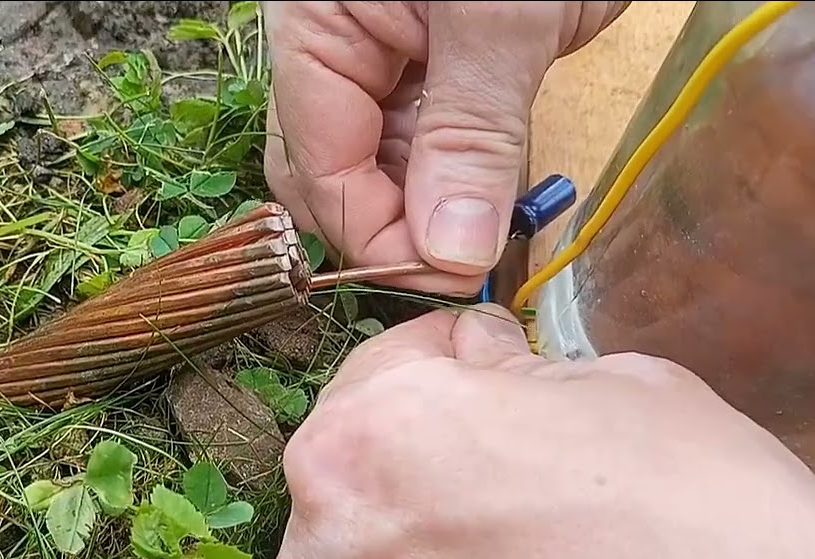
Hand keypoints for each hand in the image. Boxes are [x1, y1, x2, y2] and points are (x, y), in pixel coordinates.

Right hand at [263, 2, 626, 295]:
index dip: (374, 234)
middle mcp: (342, 52)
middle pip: (334, 176)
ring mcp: (392, 62)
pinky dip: (464, 183)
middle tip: (461, 265)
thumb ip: (468, 135)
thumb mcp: (497, 20)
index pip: (318, 165)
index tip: (443, 276)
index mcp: (317, 29)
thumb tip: (447, 251)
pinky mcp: (446, 69)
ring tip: (488, 234)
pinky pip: (433, 147)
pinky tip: (496, 201)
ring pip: (385, 171)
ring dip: (430, 213)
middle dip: (390, 229)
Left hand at [272, 305, 814, 558]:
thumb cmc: (703, 537)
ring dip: (414, 556)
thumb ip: (514, 367)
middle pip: (361, 469)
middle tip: (509, 484)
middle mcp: (326, 533)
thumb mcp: (621, 392)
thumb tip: (481, 355)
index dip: (447, 362)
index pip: (387, 364)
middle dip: (426, 463)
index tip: (479, 372)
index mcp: (374, 428)